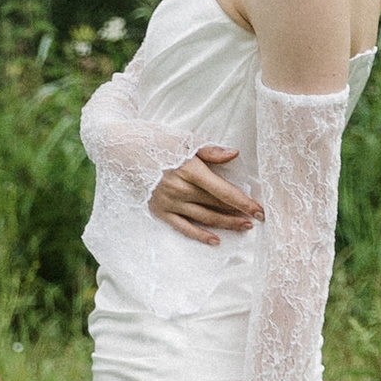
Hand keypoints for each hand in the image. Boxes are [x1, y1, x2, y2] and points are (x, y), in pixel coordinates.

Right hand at [148, 145, 263, 246]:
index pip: (223, 191)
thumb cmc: (154, 140)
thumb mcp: (183, 140)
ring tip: (243, 227)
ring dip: (225, 224)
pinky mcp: (159, 210)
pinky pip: (183, 227)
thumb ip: (210, 151)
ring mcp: (169, 202)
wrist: (120, 148)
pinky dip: (199, 235)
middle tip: (256, 219)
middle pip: (216, 205)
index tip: (260, 210)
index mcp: (190, 170)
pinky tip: (215, 240)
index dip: (244, 202)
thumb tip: (234, 154)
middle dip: (238, 213)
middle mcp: (180, 189)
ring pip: (204, 218)